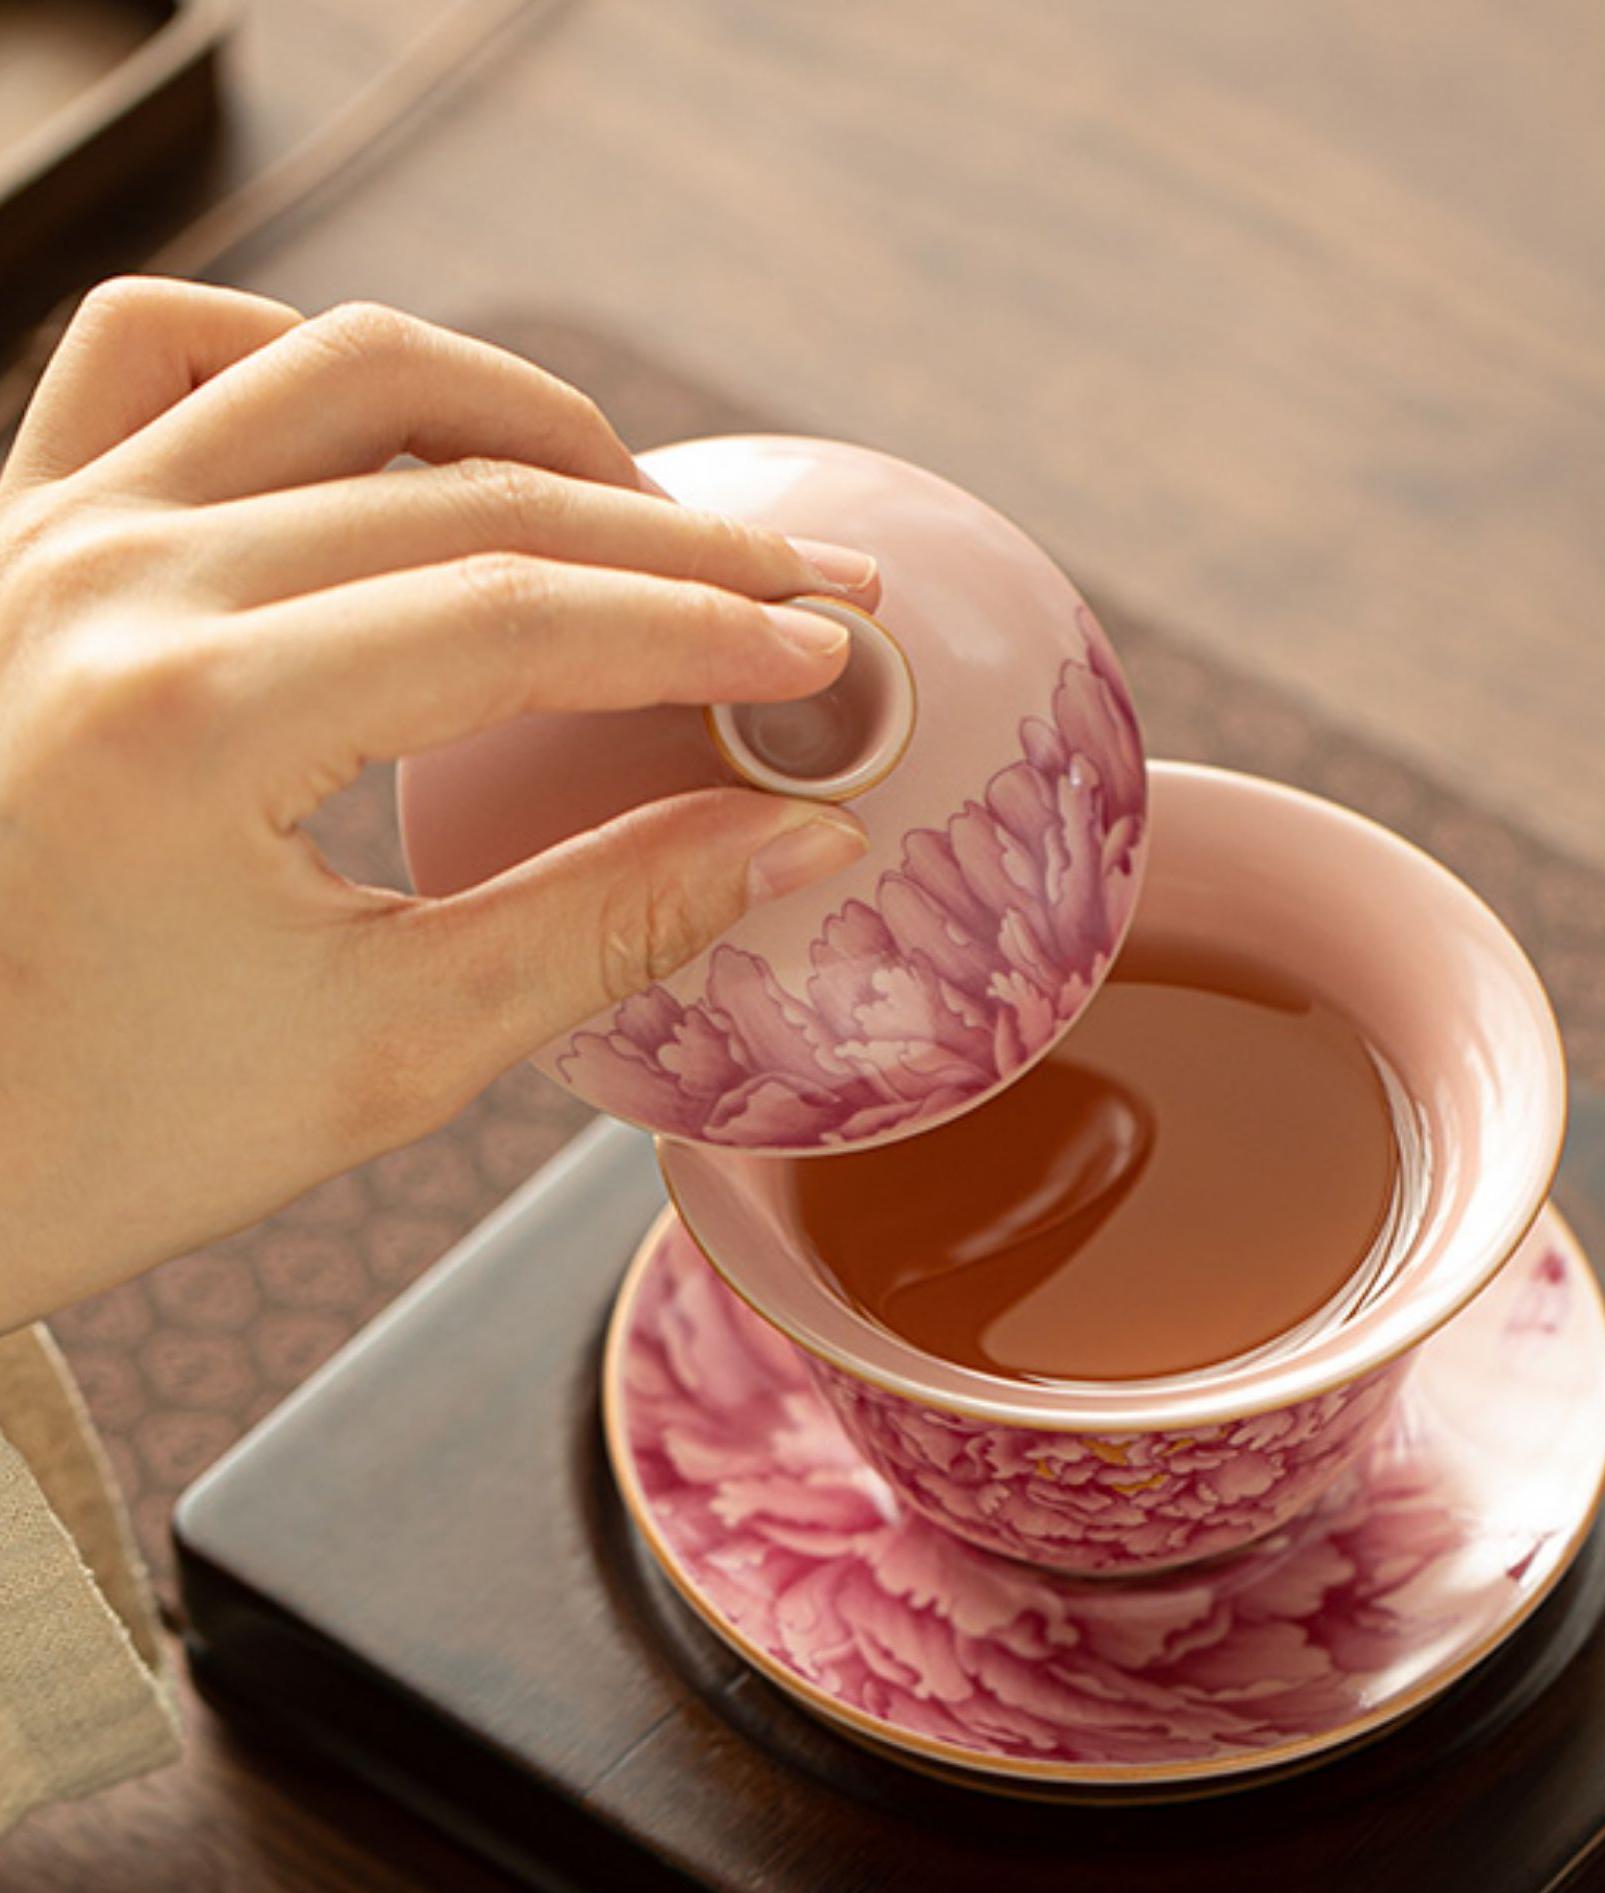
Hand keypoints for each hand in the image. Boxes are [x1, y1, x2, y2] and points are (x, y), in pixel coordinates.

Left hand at [0, 279, 877, 1330]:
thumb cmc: (99, 1136)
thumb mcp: (389, 1054)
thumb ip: (613, 922)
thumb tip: (801, 839)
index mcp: (191, 721)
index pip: (523, 615)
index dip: (705, 631)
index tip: (831, 652)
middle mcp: (108, 582)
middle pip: (466, 489)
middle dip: (669, 541)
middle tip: (804, 591)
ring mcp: (42, 535)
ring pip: (335, 368)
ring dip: (522, 418)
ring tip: (642, 510)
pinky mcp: (10, 532)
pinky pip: (160, 354)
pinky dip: (309, 367)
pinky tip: (406, 444)